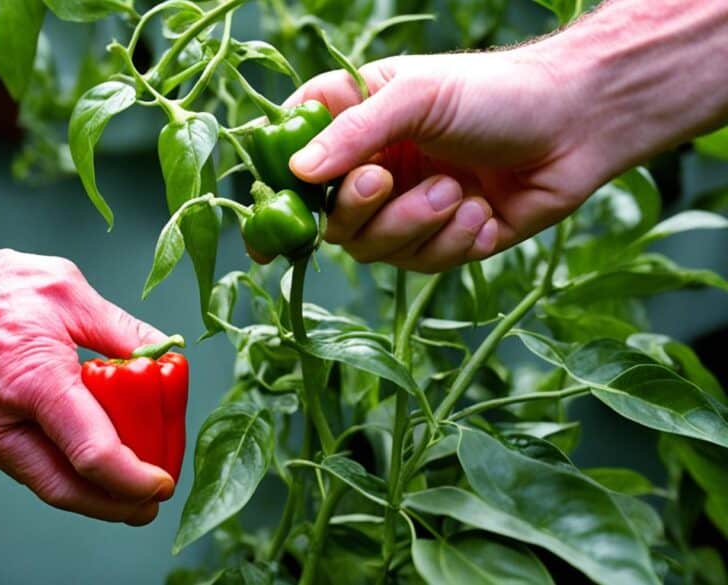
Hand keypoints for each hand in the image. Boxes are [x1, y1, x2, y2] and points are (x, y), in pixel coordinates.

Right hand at [0, 247, 173, 524]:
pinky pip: (30, 469)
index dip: (134, 478)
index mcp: (36, 383)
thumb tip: (165, 351)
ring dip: (92, 497)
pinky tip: (91, 465)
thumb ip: (121, 329)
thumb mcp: (68, 292)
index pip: (93, 454)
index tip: (162, 482)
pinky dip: (66, 476)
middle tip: (152, 503)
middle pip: (69, 490)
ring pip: (48, 486)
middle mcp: (4, 423)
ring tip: (131, 491)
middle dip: (118, 507)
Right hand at [288, 48, 607, 271]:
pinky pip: (424, 265)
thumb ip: (353, 131)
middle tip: (389, 182)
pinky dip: (453, 242)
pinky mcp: (445, 242)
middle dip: (361, 209)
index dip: (277, 195)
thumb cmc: (496, 92)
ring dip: (416, 225)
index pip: (293, 161)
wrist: (578, 123)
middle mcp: (374, 170)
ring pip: (375, 250)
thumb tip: (296, 172)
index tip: (268, 225)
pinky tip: (483, 212)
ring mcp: (408, 210)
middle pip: (330, 221)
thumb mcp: (417, 95)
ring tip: (459, 192)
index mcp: (356, 124)